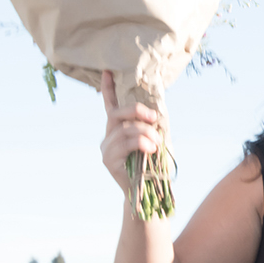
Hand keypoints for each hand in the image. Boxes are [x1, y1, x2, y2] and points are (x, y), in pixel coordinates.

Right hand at [100, 70, 161, 190]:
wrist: (149, 191)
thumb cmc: (154, 164)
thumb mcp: (157, 139)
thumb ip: (153, 126)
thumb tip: (156, 113)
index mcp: (119, 129)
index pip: (111, 105)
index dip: (108, 89)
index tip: (107, 71)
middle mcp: (108, 137)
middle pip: (117, 114)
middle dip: (137, 112)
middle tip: (155, 119)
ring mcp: (107, 149)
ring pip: (125, 130)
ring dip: (145, 133)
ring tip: (156, 143)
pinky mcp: (108, 161)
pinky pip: (125, 144)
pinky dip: (141, 143)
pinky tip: (151, 149)